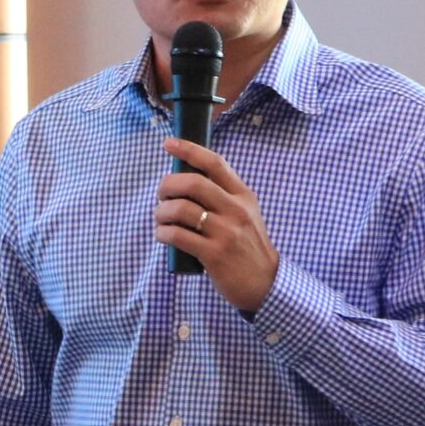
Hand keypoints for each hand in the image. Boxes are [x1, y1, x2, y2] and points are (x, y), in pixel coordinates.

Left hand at [154, 137, 278, 314]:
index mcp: (242, 195)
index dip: (189, 149)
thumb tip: (187, 178)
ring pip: (180, 209)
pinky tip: (162, 234)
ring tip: (160, 218)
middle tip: (161, 195)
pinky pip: (177, 235)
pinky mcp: (214, 254)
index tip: (168, 143)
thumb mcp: (245, 213)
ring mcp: (225, 232)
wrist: (264, 282)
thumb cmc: (247, 245)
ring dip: (161, 212)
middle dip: (167, 185)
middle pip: (192, 182)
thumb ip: (223, 195)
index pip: (215, 163)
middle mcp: (235, 210)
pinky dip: (162, 232)